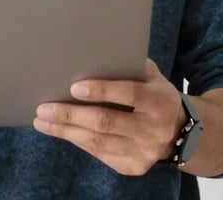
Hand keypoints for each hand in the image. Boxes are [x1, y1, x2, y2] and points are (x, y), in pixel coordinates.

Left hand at [32, 59, 183, 174]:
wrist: (180, 132)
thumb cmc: (154, 93)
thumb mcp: (150, 75)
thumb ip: (127, 66)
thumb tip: (89, 55)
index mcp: (160, 101)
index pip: (129, 94)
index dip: (102, 90)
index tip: (74, 87)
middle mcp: (154, 129)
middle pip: (107, 122)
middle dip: (71, 114)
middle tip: (44, 108)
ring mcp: (144, 152)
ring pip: (98, 142)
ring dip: (66, 130)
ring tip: (42, 120)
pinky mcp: (133, 167)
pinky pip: (100, 154)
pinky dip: (77, 140)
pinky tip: (60, 130)